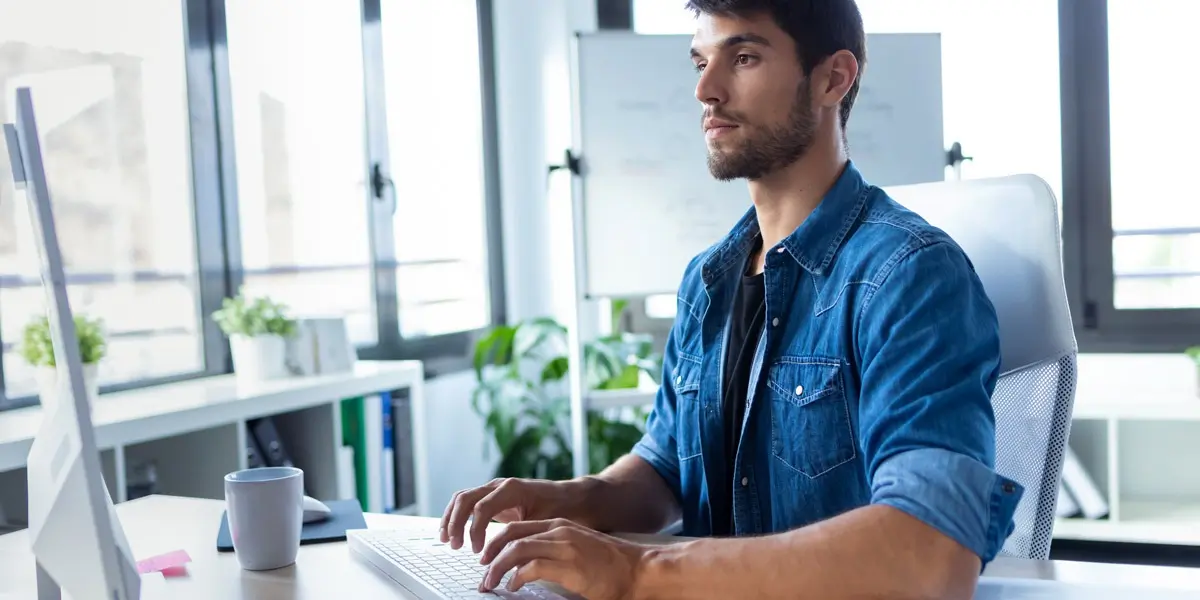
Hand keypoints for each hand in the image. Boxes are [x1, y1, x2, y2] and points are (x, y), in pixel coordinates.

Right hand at [440, 478, 579, 552]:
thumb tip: (509, 558)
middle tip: (454, 545)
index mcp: (512, 489)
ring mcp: (494, 489)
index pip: (482, 507)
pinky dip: (457, 516)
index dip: (475, 530)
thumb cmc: (560, 509)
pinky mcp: (493, 497)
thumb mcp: (544, 523)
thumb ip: (525, 536)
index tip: (478, 551)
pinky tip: (453, 532)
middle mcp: (500, 485)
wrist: (571, 497)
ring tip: (447, 539)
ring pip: (462, 498)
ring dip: (451, 518)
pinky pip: (468, 503)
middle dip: (455, 522)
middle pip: (466, 498)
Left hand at [477, 519, 649, 599]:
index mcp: (558, 525)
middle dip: (490, 554)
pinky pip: (532, 567)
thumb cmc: (609, 565)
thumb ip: (552, 552)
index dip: (495, 543)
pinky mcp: (569, 564)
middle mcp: (558, 530)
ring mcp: (564, 546)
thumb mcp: (576, 549)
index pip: (516, 528)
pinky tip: (513, 586)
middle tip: (481, 573)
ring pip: (516, 549)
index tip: (486, 561)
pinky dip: (517, 577)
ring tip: (490, 583)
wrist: (638, 569)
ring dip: (497, 568)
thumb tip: (524, 567)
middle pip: (510, 535)